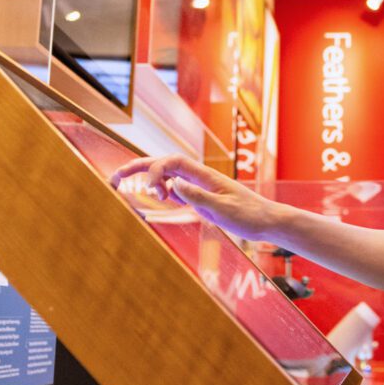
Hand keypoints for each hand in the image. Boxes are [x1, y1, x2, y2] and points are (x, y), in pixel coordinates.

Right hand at [109, 154, 279, 240]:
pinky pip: (177, 191)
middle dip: (139, 168)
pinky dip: (163, 192)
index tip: (153, 192)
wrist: (267, 222)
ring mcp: (200, 188)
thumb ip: (197, 196)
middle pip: (164, 165)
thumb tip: (173, 184)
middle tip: (115, 176)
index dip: (154, 170)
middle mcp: (200, 178)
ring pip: (168, 177)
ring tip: (127, 187)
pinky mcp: (202, 199)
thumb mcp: (222, 208)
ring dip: (149, 179)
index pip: (172, 162)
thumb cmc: (249, 215)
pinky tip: (156, 201)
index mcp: (204, 176)